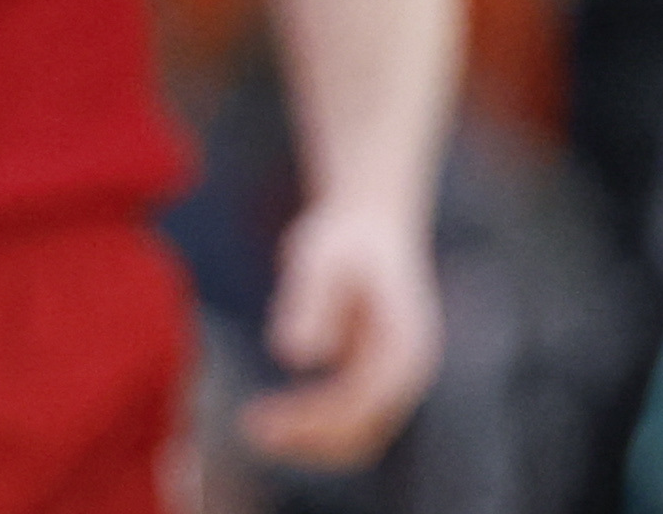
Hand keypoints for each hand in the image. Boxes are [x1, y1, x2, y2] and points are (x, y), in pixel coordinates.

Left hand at [240, 194, 441, 468]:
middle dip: (307, 439)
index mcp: (408, 339)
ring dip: (307, 442)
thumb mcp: (320, 258)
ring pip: (356, 440)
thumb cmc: (344, 236)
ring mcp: (396, 377)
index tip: (266, 415)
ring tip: (256, 423)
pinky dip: (311, 431)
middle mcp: (411, 366)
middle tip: (252, 423)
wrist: (370, 220)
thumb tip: (301, 356)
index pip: (367, 402)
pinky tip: (272, 412)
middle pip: (364, 432)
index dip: (315, 419)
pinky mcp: (376, 380)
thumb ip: (311, 302)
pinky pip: (348, 426)